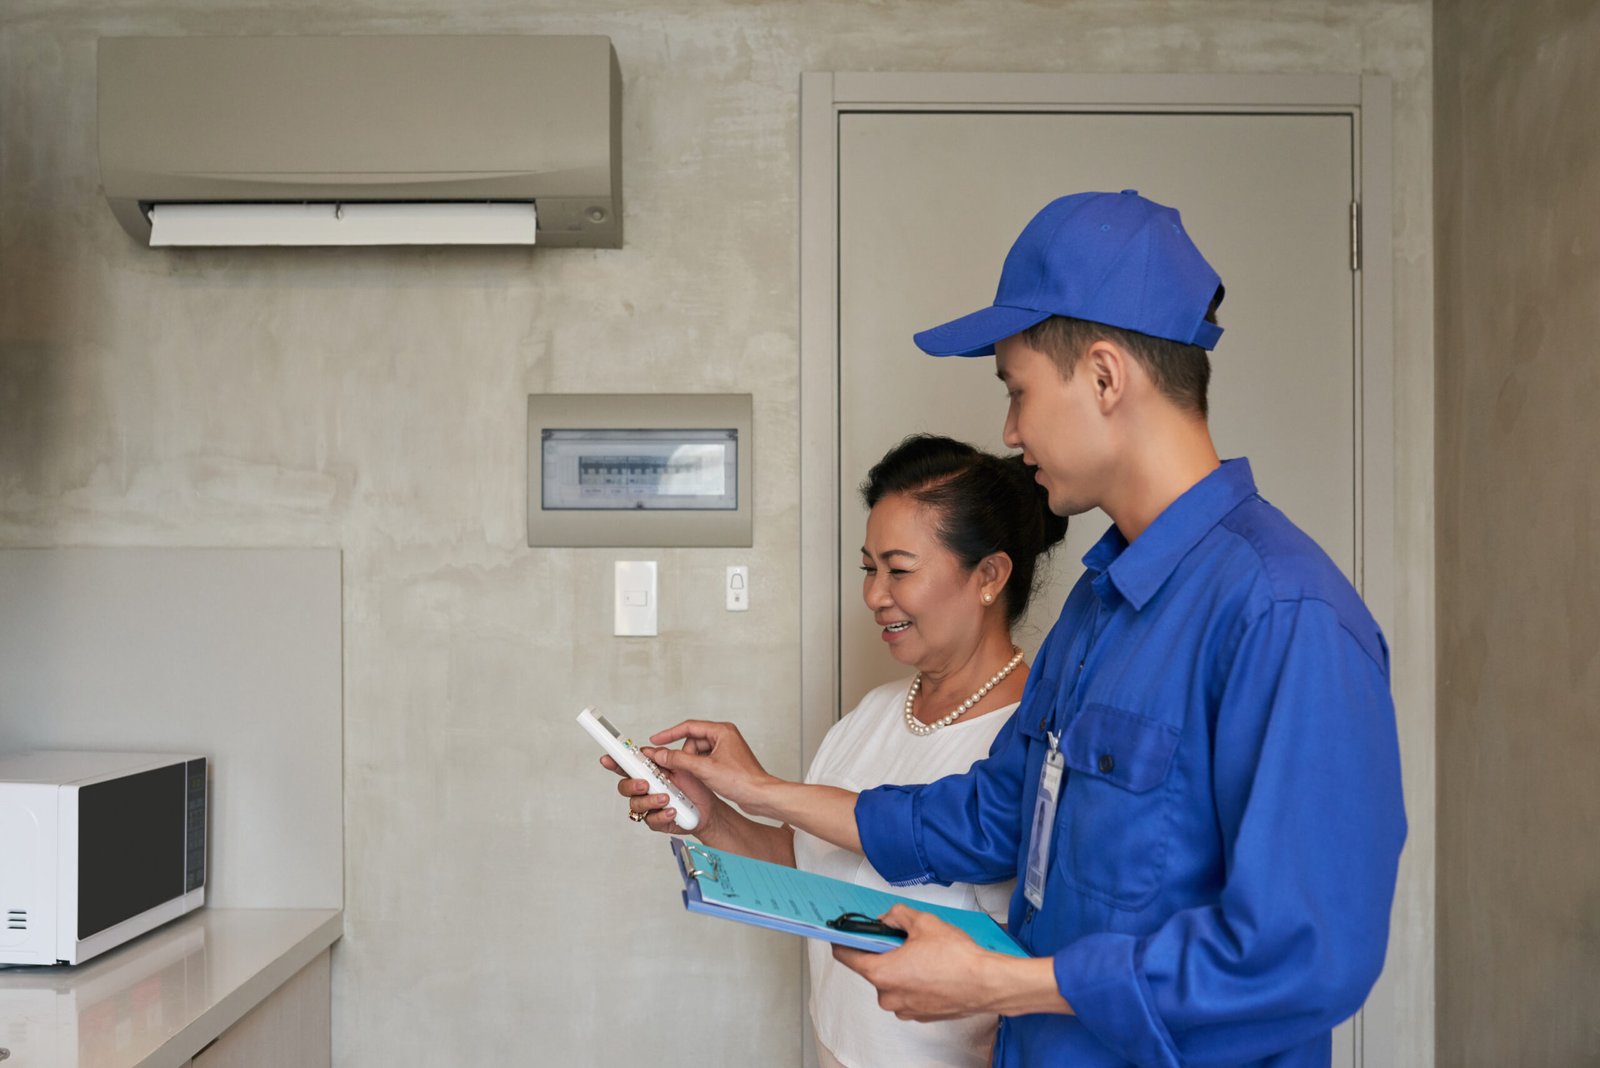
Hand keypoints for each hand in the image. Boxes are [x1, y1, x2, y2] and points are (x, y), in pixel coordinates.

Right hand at [599, 754, 717, 835]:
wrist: (708, 808)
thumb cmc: (695, 787)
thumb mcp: (682, 768)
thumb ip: (665, 760)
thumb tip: (650, 752)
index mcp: (649, 773)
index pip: (627, 766)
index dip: (614, 762)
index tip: (606, 759)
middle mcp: (646, 790)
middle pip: (624, 787)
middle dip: (632, 785)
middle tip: (645, 784)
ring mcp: (650, 806)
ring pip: (636, 805)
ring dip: (650, 800)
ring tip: (666, 798)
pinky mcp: (657, 821)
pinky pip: (651, 820)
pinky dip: (662, 815)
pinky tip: (672, 811)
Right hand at [641, 720, 780, 813]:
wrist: (760, 796)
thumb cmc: (742, 780)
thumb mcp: (705, 769)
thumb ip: (680, 760)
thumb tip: (662, 754)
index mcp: (722, 731)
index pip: (689, 727)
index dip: (669, 733)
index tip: (655, 739)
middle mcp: (724, 736)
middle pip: (693, 741)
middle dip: (684, 755)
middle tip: (678, 768)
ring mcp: (726, 749)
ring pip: (698, 752)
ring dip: (691, 764)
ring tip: (695, 777)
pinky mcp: (726, 761)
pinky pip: (705, 760)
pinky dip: (698, 768)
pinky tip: (699, 780)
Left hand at [832, 905, 1000, 1021]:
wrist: (986, 984)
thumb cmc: (957, 958)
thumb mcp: (923, 922)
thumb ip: (897, 916)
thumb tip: (887, 919)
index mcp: (881, 973)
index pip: (846, 956)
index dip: (845, 940)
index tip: (846, 932)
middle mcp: (888, 996)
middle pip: (873, 968)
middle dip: (883, 951)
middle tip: (901, 937)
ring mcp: (904, 1009)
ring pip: (892, 982)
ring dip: (900, 967)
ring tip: (923, 953)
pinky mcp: (919, 1015)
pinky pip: (907, 993)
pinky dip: (913, 981)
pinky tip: (931, 969)